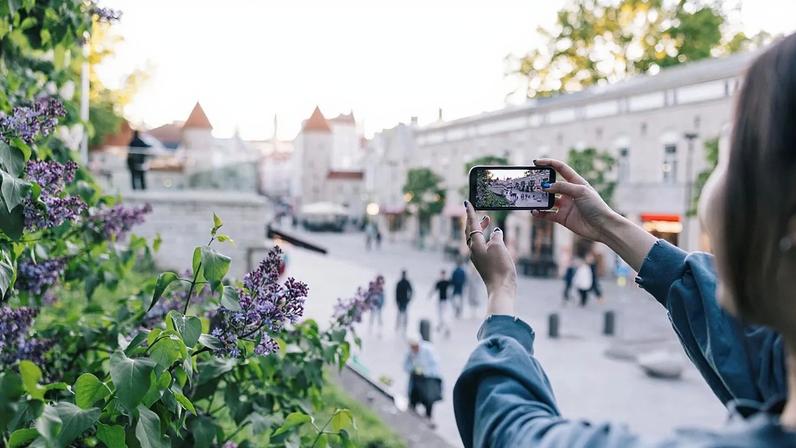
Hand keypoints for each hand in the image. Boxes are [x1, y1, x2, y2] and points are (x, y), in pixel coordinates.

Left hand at [464, 201, 515, 314]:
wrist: (501, 288)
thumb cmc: (499, 267)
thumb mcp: (499, 247)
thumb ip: (497, 237)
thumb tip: (496, 232)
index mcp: (474, 244)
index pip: (471, 224)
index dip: (470, 213)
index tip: (467, 202)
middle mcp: (473, 250)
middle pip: (470, 232)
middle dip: (474, 221)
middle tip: (481, 212)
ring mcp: (478, 257)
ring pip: (475, 239)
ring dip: (480, 229)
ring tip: (488, 221)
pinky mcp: (484, 263)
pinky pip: (481, 246)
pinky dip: (486, 238)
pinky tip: (494, 238)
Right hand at [533, 159, 656, 269]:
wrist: (602, 227)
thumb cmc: (596, 206)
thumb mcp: (580, 191)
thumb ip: (562, 187)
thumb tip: (546, 186)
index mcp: (576, 182)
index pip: (560, 168)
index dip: (548, 163)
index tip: (536, 162)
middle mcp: (569, 193)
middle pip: (551, 184)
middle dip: (540, 183)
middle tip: (529, 184)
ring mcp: (565, 205)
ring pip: (547, 200)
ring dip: (538, 199)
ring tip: (530, 198)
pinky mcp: (562, 217)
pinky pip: (547, 214)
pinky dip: (540, 213)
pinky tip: (534, 212)